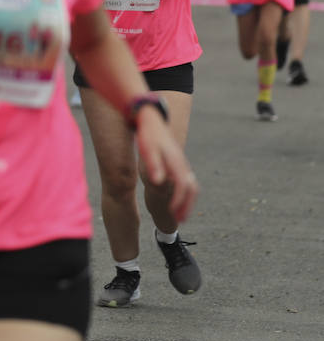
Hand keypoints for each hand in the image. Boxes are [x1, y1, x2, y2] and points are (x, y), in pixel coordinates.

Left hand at [134, 108, 197, 222]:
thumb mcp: (147, 150)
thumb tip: (157, 181)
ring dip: (187, 201)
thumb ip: (153, 165)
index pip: (183, 186)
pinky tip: (175, 200)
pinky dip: (184, 194)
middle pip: (192, 189)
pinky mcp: (179, 163)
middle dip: (187, 206)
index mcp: (176, 162)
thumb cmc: (148, 136)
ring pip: (191, 186)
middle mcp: (182, 164)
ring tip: (179, 215)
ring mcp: (182, 163)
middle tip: (180, 221)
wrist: (151, 119)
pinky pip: (187, 182)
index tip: (174, 213)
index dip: (179, 201)